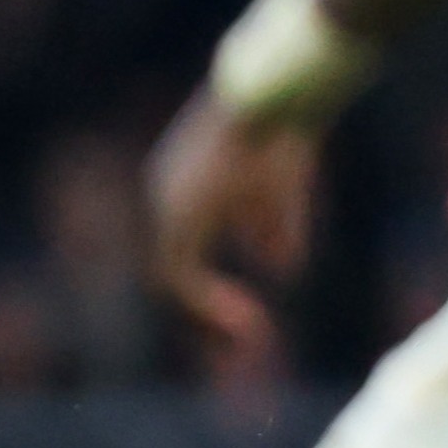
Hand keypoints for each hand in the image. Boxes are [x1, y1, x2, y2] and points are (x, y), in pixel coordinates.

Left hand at [142, 82, 317, 371]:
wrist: (277, 95)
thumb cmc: (283, 133)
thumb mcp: (281, 190)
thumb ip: (276, 227)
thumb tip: (282, 266)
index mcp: (180, 196)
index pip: (181, 261)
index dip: (211, 300)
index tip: (253, 327)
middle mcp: (164, 201)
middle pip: (172, 277)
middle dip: (206, 319)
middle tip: (242, 352)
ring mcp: (166, 206)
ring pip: (171, 282)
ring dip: (208, 318)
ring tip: (246, 345)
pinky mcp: (177, 212)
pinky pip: (179, 274)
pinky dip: (209, 304)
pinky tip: (247, 323)